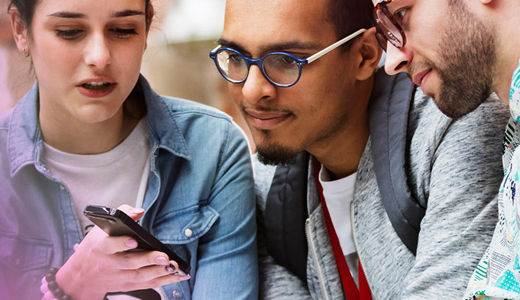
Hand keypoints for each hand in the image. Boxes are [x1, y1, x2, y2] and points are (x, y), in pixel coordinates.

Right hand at [55, 205, 189, 299]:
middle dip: (148, 259)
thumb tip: (138, 211)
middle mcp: (110, 264)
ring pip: (140, 276)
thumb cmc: (94, 249)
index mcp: (101, 248)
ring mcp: (120, 277)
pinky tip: (179, 275)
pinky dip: (164, 281)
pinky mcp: (128, 285)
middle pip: (130, 262)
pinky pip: (148, 284)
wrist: (80, 277)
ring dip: (159, 272)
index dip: (121, 243)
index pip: (109, 245)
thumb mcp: (100, 229)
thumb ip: (121, 215)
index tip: (133, 240)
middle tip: (163, 256)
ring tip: (174, 266)